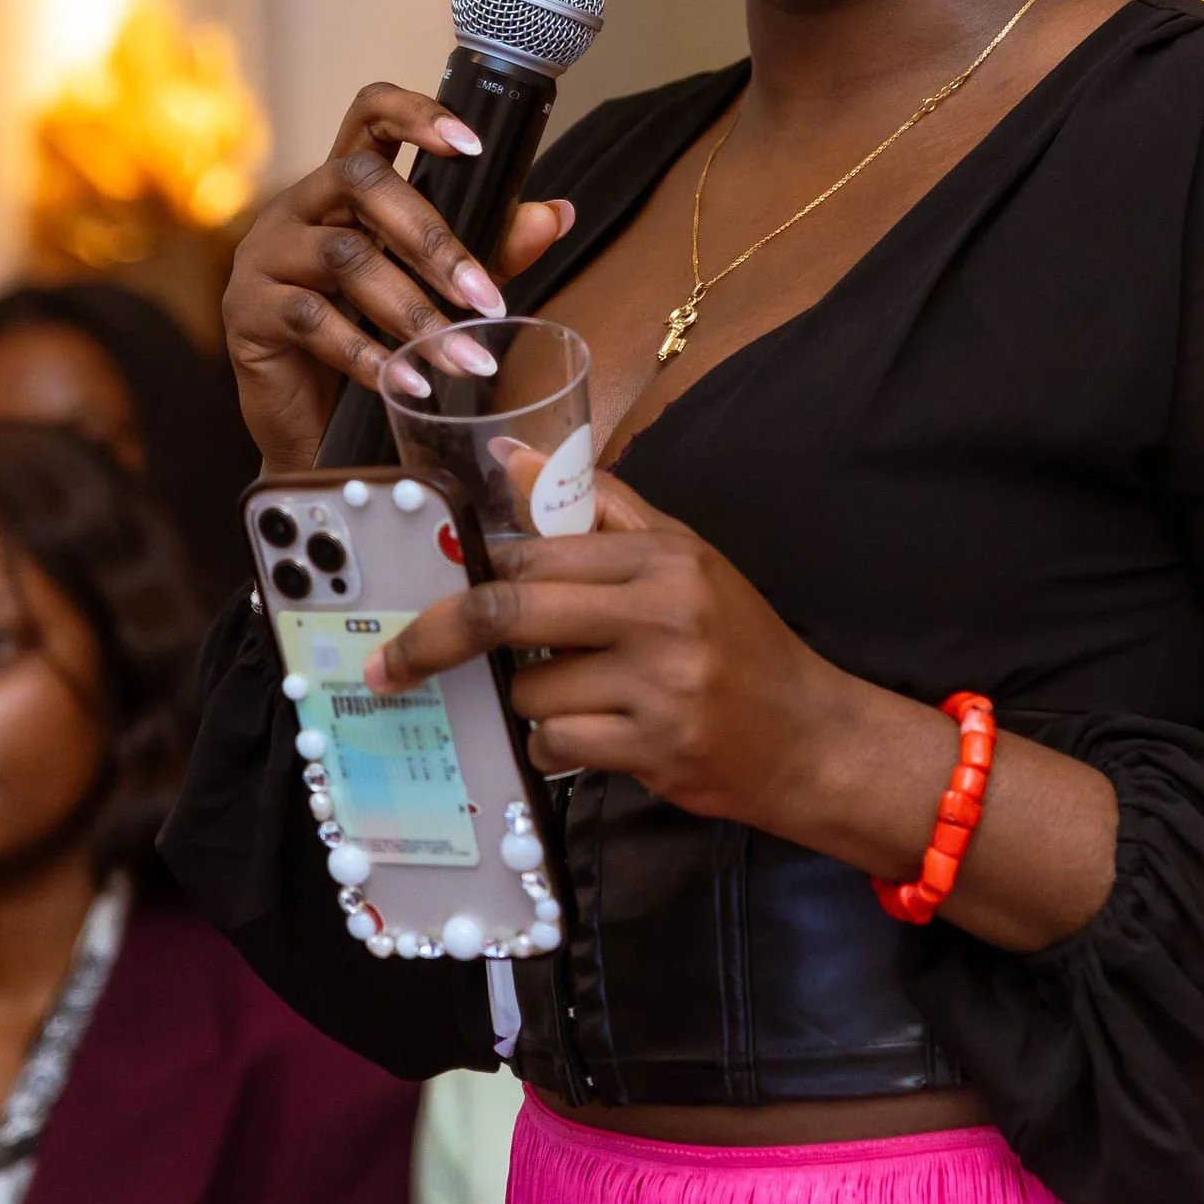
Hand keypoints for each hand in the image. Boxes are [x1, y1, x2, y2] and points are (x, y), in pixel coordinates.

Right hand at [222, 84, 575, 469]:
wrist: (311, 427)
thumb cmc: (372, 340)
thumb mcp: (438, 291)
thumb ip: (491, 250)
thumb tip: (556, 216)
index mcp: (344, 187)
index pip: (369, 115)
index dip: (416, 114)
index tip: (472, 146)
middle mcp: (299, 206)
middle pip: (362, 183)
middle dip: (433, 241)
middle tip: (486, 298)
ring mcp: (266, 254)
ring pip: (344, 256)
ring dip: (413, 311)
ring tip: (463, 357)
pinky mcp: (246, 310)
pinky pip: (310, 318)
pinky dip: (368, 354)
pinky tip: (410, 382)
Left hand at [366, 477, 1118, 950]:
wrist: (811, 735)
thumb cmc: (738, 643)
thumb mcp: (681, 557)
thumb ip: (595, 506)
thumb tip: (509, 456)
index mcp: (661, 556)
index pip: (534, 546)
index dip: (475, 567)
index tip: (437, 586)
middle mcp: (661, 612)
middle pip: (510, 609)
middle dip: (437, 637)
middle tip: (392, 662)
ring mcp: (659, 683)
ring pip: (530, 690)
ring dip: (532, 702)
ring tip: (584, 699)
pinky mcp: (655, 747)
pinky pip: (557, 745)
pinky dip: (556, 747)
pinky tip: (597, 739)